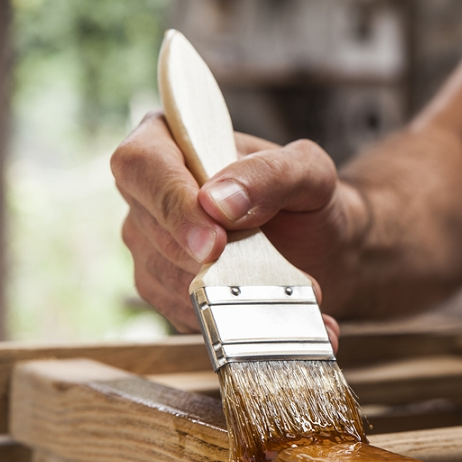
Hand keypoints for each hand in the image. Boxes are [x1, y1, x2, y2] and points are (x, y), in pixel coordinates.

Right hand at [111, 111, 366, 348]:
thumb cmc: (308, 203)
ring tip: (283, 293)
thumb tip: (218, 203)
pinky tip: (269, 312)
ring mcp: (151, 244)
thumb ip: (270, 174)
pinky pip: (180, 311)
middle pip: (152, 230)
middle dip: (210, 260)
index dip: (173, 205)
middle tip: (270, 273)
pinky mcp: (163, 287)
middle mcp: (152, 195)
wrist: (318, 249)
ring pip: (165, 278)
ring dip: (226, 295)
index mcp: (174, 143)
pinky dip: (228, 319)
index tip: (215, 243)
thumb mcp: (308, 174)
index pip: (143, 165)